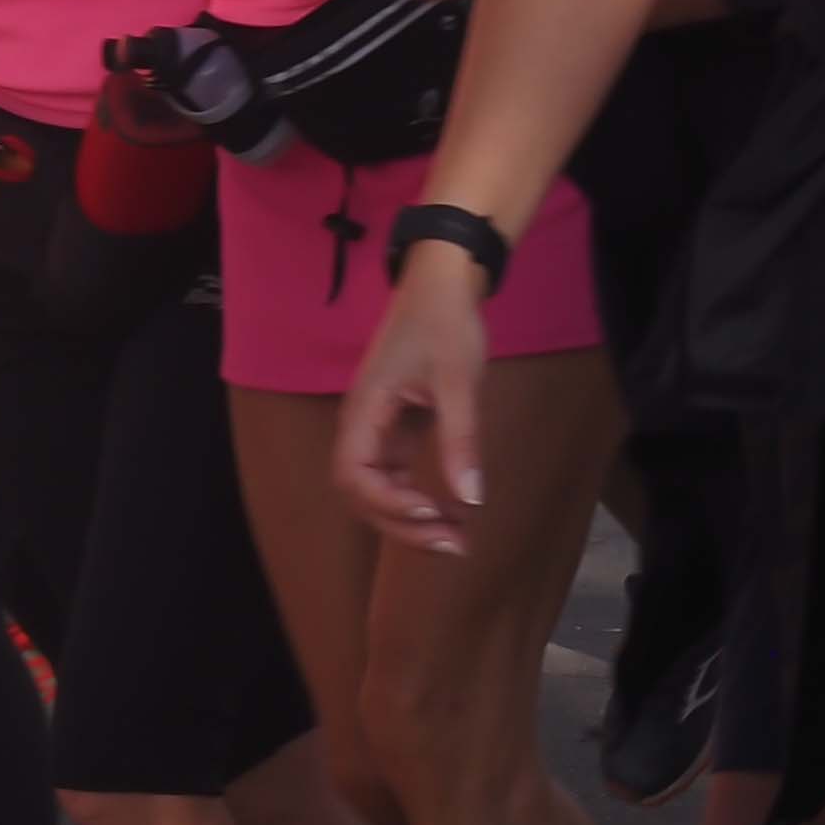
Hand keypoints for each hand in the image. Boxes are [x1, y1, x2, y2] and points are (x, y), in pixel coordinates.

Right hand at [330, 249, 500, 551]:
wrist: (444, 280)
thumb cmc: (445, 322)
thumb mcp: (458, 380)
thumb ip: (461, 439)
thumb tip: (469, 500)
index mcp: (363, 411)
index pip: (354, 476)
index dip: (387, 503)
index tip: (433, 508)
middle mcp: (361, 425)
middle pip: (363, 494)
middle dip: (403, 525)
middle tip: (454, 545)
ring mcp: (378, 429)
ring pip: (380, 490)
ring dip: (412, 518)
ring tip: (457, 539)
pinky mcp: (397, 428)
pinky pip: (398, 475)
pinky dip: (420, 497)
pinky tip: (454, 510)